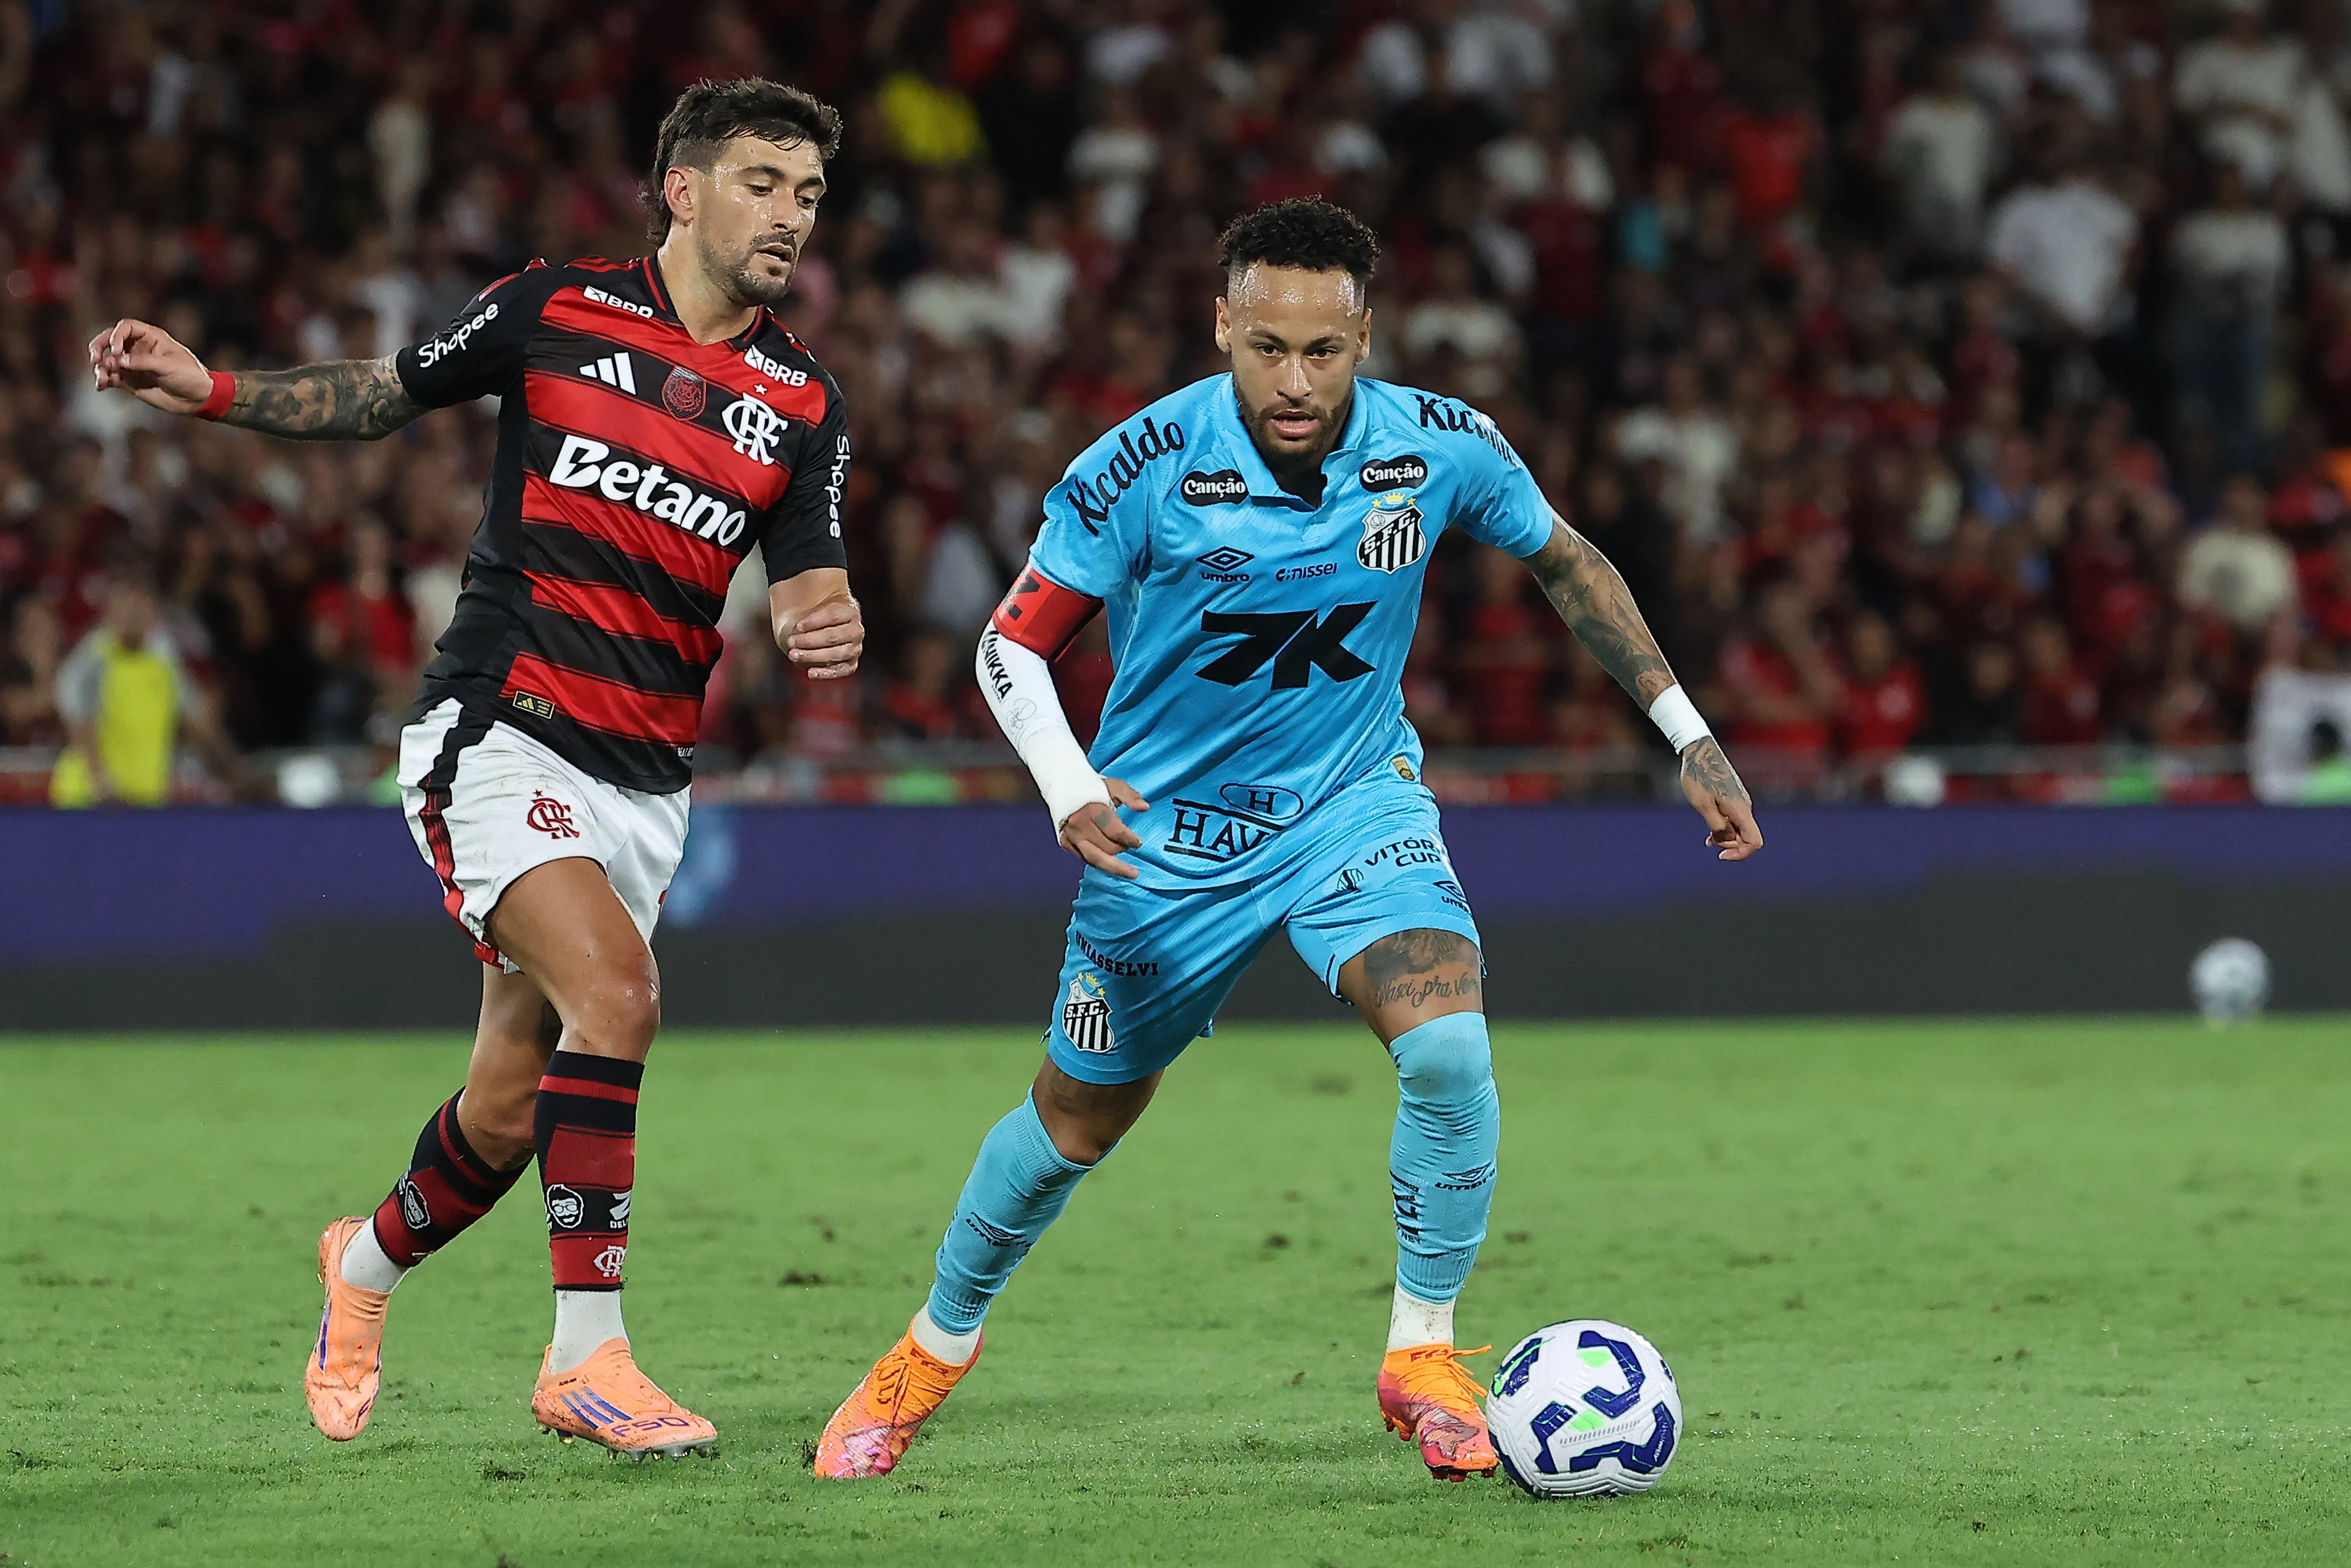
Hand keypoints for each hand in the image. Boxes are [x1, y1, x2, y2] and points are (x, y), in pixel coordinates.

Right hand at [88, 318, 215, 414]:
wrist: (198, 399)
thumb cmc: (190, 376)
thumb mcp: (169, 366)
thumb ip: (143, 362)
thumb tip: (118, 360)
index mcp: (151, 338)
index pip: (126, 327)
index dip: (116, 336)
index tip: (116, 351)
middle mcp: (139, 348)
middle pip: (110, 340)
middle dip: (99, 347)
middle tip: (94, 358)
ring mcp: (133, 364)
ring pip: (108, 360)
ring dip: (100, 367)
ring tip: (102, 378)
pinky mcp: (130, 380)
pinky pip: (111, 377)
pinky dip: (104, 380)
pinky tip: (101, 386)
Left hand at [784, 593, 862, 679]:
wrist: (824, 630)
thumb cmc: (816, 618)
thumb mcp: (811, 604)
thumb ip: (803, 602)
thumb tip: (789, 595)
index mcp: (849, 611)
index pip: (833, 615)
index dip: (814, 621)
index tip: (798, 626)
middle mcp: (856, 631)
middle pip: (833, 636)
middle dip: (810, 640)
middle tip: (791, 642)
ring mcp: (855, 649)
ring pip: (837, 654)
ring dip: (813, 656)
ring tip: (794, 655)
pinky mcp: (850, 664)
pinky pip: (841, 670)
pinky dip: (826, 673)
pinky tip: (811, 673)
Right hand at [1058, 777, 1149, 878]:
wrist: (1063, 786)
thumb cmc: (1092, 787)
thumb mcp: (1114, 785)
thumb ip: (1130, 796)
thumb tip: (1145, 807)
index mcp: (1092, 810)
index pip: (1114, 831)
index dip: (1129, 839)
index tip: (1139, 842)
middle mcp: (1080, 826)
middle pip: (1107, 847)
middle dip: (1122, 849)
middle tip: (1130, 846)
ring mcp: (1071, 836)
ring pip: (1095, 859)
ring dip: (1115, 867)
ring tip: (1131, 873)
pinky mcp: (1066, 843)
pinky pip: (1085, 859)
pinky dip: (1100, 863)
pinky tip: (1111, 865)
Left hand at [1679, 737, 1762, 861]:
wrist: (1699, 751)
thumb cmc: (1698, 776)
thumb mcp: (1703, 805)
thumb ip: (1717, 825)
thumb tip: (1727, 840)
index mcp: (1740, 810)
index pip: (1755, 841)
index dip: (1741, 853)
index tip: (1721, 855)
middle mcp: (1745, 806)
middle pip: (1747, 837)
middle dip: (1730, 845)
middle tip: (1710, 843)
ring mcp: (1740, 802)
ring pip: (1739, 829)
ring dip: (1726, 837)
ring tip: (1708, 840)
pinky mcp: (1733, 797)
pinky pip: (1734, 819)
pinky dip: (1724, 828)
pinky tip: (1710, 831)